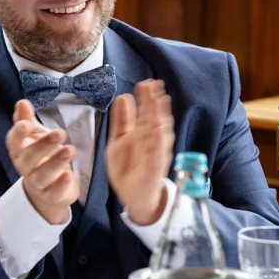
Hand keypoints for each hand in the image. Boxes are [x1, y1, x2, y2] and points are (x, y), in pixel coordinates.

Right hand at [6, 99, 79, 223]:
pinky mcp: (51, 195)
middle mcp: (25, 167)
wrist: (46, 189)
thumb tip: (21, 102)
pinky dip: (60, 185)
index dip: (18, 134)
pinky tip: (68, 175)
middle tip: (60, 133)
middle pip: (29, 157)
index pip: (14, 142)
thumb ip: (26, 119)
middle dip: (43, 145)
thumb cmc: (40, 157)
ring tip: (70, 150)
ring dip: (55, 163)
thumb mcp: (34, 136)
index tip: (26, 124)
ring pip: (42, 175)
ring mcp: (38, 183)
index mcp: (19, 151)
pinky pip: (53, 192)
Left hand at [105, 79, 174, 224]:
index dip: (145, 98)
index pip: (144, 111)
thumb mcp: (118, 140)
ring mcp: (154, 152)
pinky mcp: (155, 167)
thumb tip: (124, 96)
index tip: (144, 83)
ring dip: (160, 116)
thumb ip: (122, 120)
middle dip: (154, 102)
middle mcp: (150, 140)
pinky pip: (159, 152)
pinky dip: (159, 141)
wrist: (132, 195)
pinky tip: (160, 129)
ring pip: (159, 131)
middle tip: (153, 85)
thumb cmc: (127, 167)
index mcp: (140, 132)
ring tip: (159, 100)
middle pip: (154, 117)